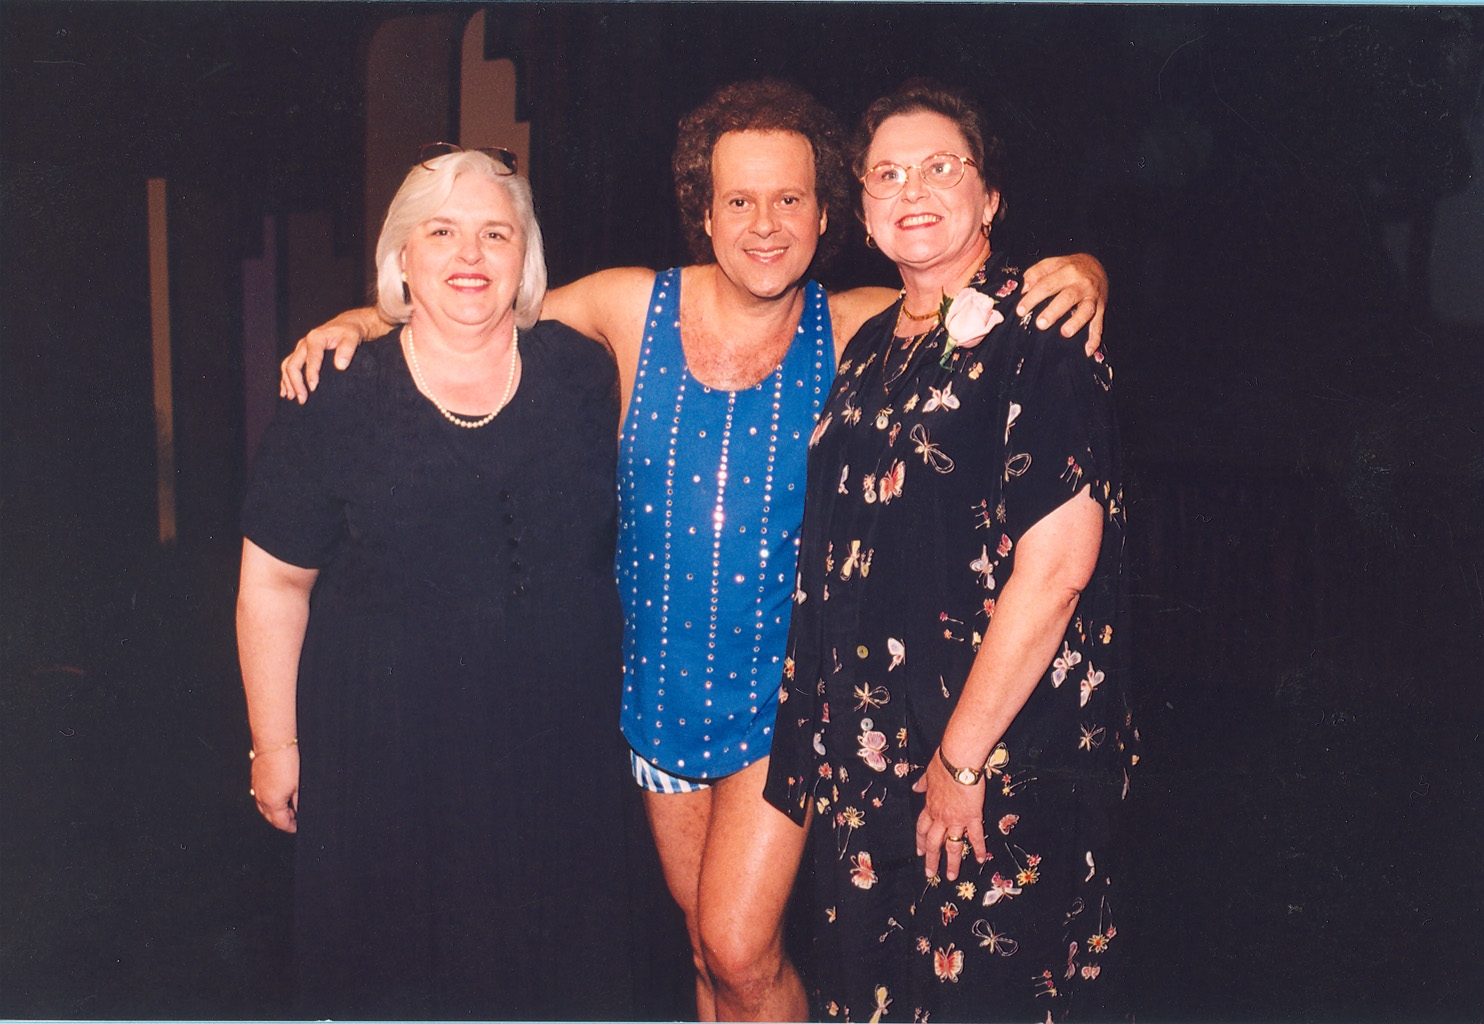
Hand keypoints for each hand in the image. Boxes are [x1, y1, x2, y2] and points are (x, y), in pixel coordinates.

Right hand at [250, 745, 298, 832]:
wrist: (274, 742)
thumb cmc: (288, 762)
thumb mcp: (299, 785)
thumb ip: (298, 801)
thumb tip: (299, 811)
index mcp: (272, 802)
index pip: (280, 823)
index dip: (290, 827)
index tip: (297, 827)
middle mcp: (261, 798)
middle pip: (270, 817)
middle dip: (282, 821)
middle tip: (294, 819)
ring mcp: (256, 788)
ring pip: (264, 807)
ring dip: (275, 810)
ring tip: (288, 807)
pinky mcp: (256, 778)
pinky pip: (260, 796)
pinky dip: (269, 800)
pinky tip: (279, 794)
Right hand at [279, 307, 384, 402]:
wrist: (347, 324)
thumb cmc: (350, 332)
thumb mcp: (352, 337)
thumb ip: (347, 350)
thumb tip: (340, 366)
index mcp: (315, 338)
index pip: (311, 358)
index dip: (311, 374)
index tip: (313, 388)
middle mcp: (304, 343)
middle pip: (294, 364)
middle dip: (296, 383)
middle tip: (303, 399)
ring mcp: (301, 348)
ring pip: (288, 366)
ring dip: (288, 382)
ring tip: (292, 398)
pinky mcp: (301, 353)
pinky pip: (288, 366)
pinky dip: (286, 379)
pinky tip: (286, 392)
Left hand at [912, 750, 986, 880]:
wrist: (958, 760)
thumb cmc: (944, 763)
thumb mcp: (929, 773)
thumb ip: (923, 783)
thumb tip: (916, 787)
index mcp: (930, 805)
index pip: (922, 827)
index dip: (920, 840)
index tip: (919, 851)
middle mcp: (941, 816)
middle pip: (933, 842)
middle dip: (931, 859)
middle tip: (930, 873)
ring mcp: (956, 818)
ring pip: (952, 845)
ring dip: (951, 862)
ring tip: (951, 876)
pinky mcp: (972, 816)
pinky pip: (975, 836)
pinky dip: (978, 848)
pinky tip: (979, 860)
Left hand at [1016, 253, 1107, 356]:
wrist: (1098, 265)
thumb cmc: (1069, 267)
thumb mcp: (1053, 263)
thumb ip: (1036, 273)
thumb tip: (1024, 288)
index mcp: (1067, 271)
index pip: (1047, 285)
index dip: (1033, 298)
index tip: (1021, 311)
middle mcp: (1082, 283)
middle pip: (1067, 297)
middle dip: (1054, 311)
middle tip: (1040, 324)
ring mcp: (1093, 296)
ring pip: (1086, 310)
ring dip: (1076, 322)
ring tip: (1065, 333)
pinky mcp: (1101, 308)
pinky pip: (1098, 323)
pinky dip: (1095, 338)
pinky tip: (1088, 350)